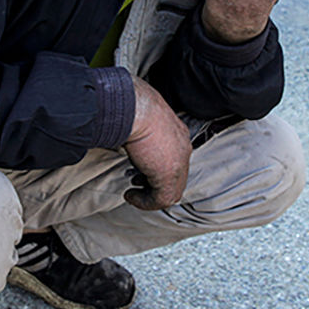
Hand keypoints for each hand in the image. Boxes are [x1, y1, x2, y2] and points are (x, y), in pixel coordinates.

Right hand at [121, 77, 191, 210]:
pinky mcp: (169, 176)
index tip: (139, 171)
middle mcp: (183, 147)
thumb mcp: (140, 118)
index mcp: (178, 133)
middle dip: (155, 184)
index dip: (156, 169)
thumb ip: (141, 129)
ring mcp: (179, 162)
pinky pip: (160, 199)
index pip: (174, 159)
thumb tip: (125, 131)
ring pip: (171, 191)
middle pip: (176, 177)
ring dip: (150, 196)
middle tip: (136, 183)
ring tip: (133, 192)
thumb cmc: (132, 106)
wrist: (135, 107)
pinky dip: (144, 202)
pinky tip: (130, 195)